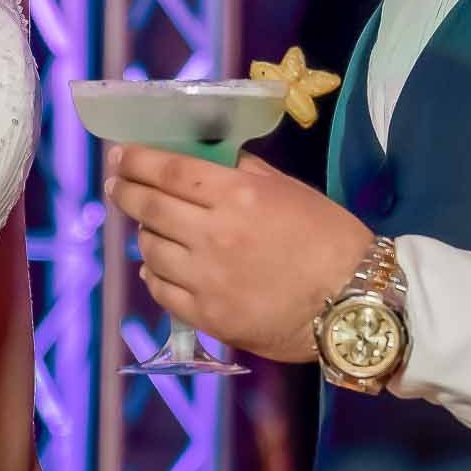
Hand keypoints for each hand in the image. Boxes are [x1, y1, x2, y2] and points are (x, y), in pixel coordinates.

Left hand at [104, 146, 371, 364]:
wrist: (353, 303)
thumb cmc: (329, 238)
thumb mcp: (289, 190)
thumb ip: (243, 171)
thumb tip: (206, 158)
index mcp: (237, 195)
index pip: (169, 171)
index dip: (138, 159)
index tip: (120, 154)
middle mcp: (214, 234)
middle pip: (150, 207)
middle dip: (126, 191)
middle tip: (117, 184)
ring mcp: (206, 279)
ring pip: (150, 249)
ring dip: (144, 233)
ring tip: (148, 227)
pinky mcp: (207, 316)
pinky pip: (161, 290)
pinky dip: (154, 273)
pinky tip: (158, 265)